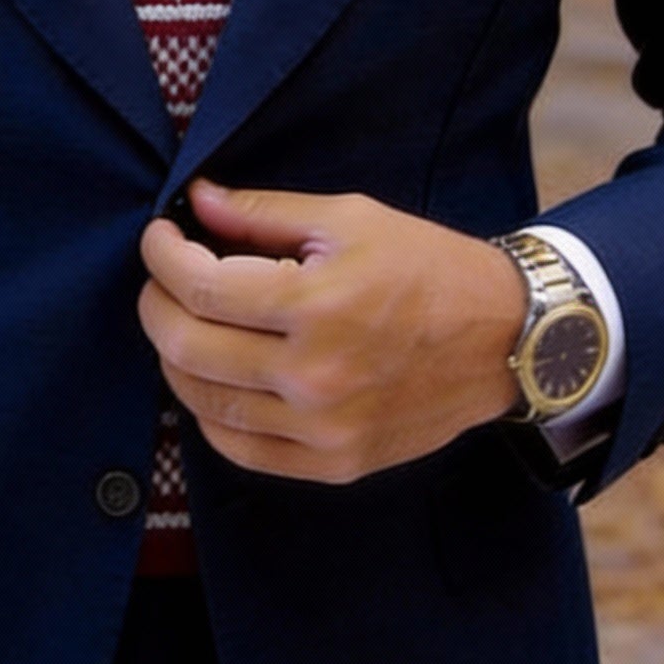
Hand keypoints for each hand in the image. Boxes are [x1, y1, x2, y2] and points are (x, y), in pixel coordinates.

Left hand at [136, 178, 526, 483]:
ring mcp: (322, 429)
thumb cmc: (429, 268)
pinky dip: (208, 411)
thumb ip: (263, 213)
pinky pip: (238, 448)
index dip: (162, 256)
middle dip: (156, 304)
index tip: (159, 237)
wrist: (507, 340)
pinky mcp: (333, 463)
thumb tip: (197, 199)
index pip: (200, 287)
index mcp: (318, 305)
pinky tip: (213, 376)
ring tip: (183, 322)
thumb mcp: (350, 219)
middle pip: (186, 346)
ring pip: (202, 401)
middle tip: (161, 278)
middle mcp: (315, 376)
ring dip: (174, 356)